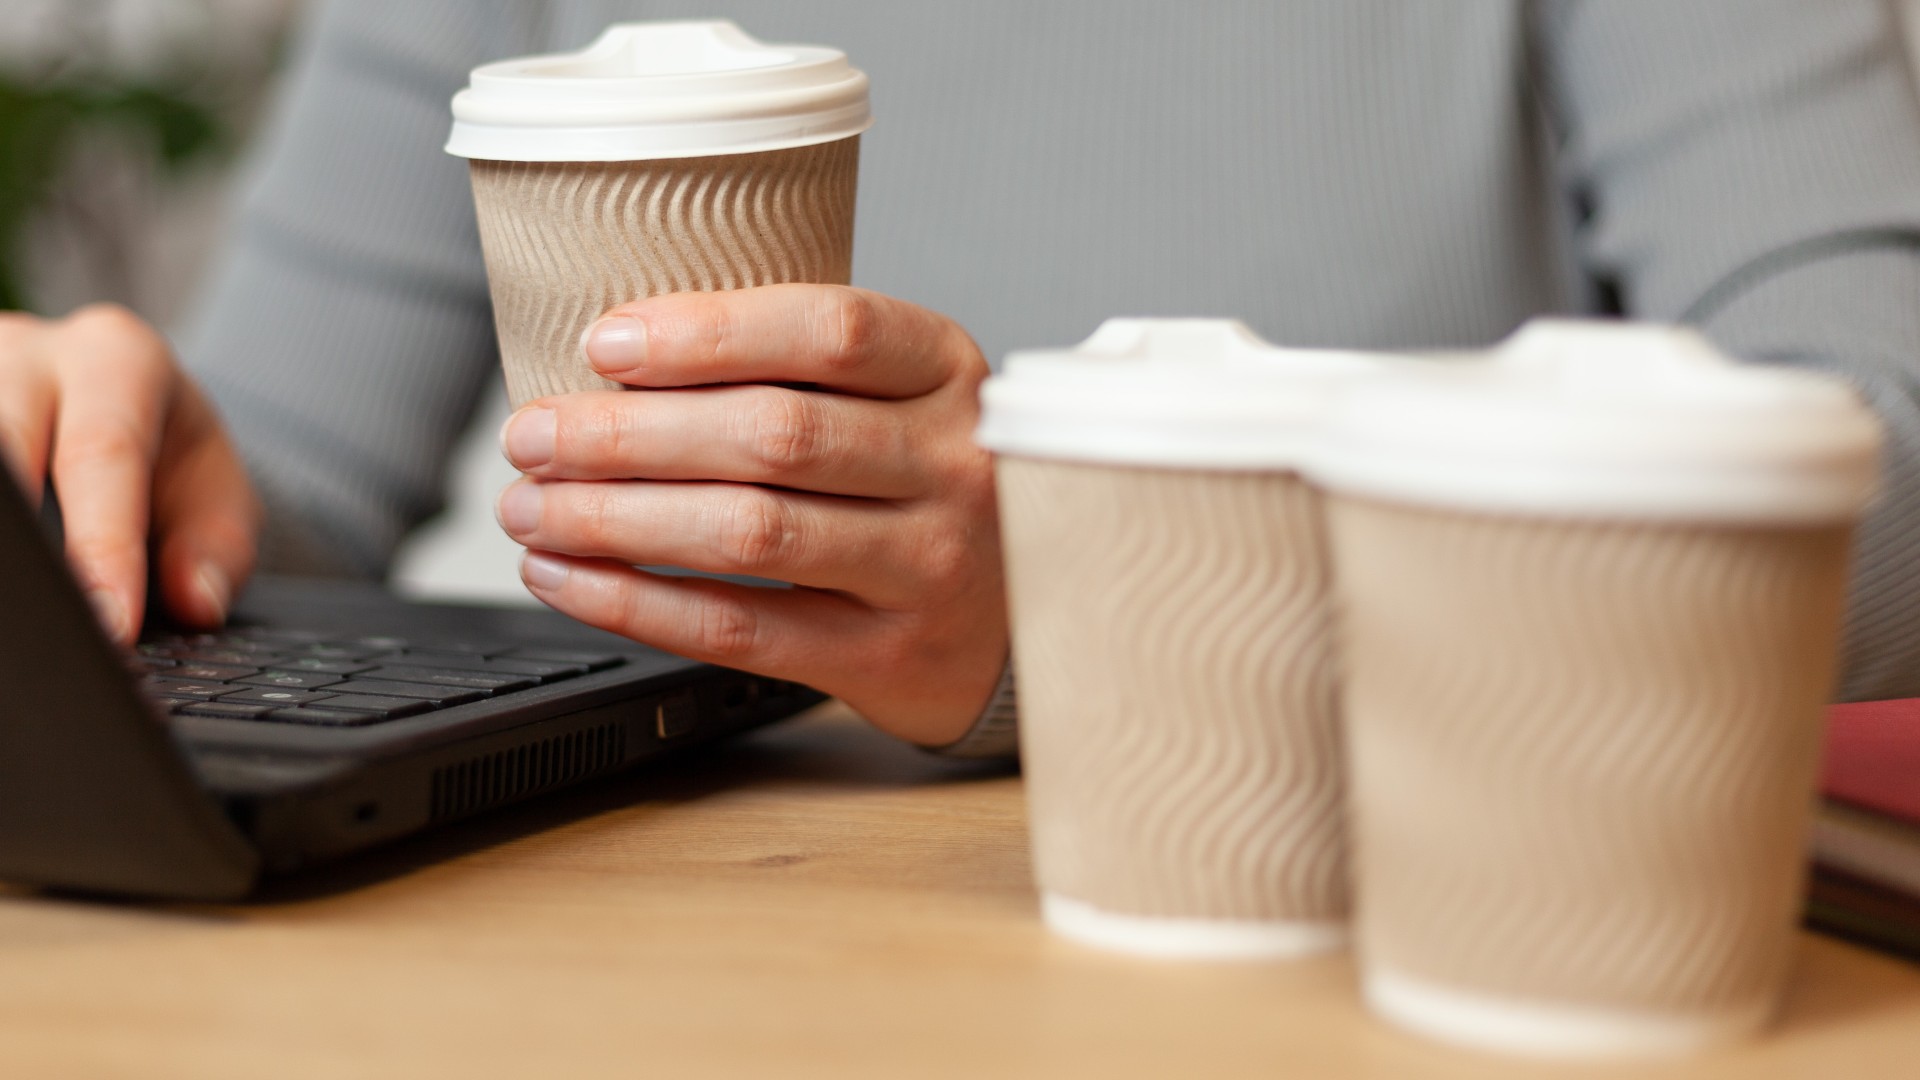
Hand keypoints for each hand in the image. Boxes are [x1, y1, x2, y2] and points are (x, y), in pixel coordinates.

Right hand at [0, 304, 259, 644]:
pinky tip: (6, 571)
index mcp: (117, 359)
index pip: (104, 452)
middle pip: (9, 444)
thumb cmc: (170, 460)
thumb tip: (196, 601)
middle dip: (24, 543)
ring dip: (1, 538)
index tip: (109, 622)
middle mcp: (29, 352)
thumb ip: (217, 552)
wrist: (129, 409)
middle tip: (43, 617)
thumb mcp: (219, 499)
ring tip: (19, 610)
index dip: (104, 545)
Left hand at [495, 285, 1006, 745]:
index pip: (832, 331)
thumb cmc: (930, 486)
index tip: (604, 343)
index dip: (708, 333)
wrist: (1030, 617)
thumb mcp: (908, 399)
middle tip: (530, 434)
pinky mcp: (890, 656)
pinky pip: (743, 628)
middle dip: (627, 433)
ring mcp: (929, 567)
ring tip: (532, 507)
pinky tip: (572, 577)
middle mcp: (952, 467)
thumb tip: (614, 360)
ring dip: (617, 518)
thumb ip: (802, 371)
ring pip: (750, 532)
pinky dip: (639, 601)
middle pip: (773, 435)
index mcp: (950, 374)